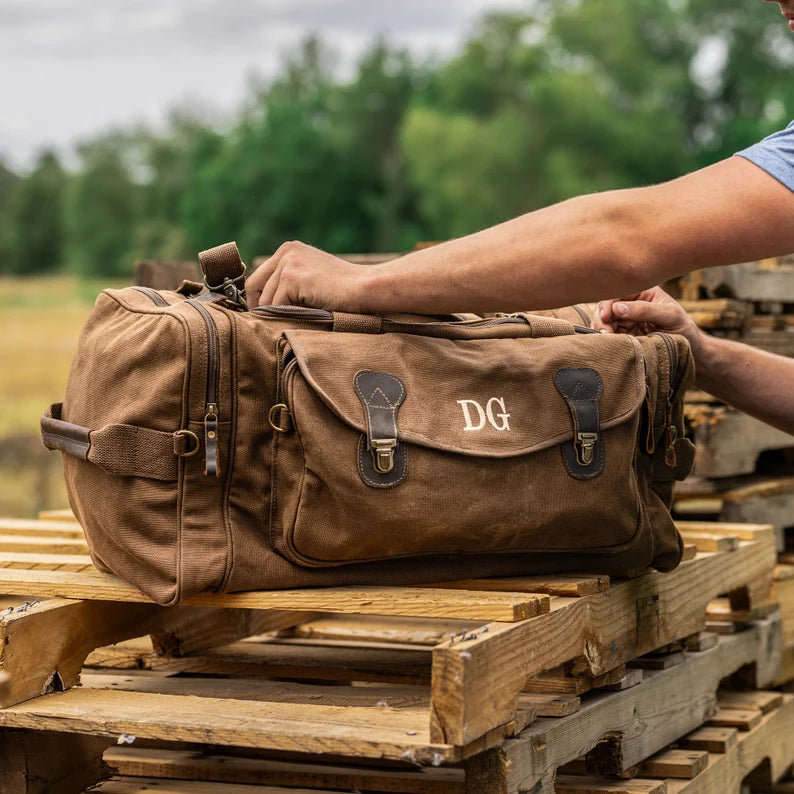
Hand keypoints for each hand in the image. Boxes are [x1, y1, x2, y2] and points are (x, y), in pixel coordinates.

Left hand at [246, 241, 370, 310]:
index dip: (257, 299)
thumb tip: (264, 305)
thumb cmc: (345, 290)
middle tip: (267, 326)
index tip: (263, 316)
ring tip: (294, 322)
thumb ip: (291, 282)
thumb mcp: (313, 277)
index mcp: (289, 249)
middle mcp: (285, 251)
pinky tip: (302, 318)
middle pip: (255, 287)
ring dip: (276, 315)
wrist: (365, 288)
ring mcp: (287, 263)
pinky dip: (285, 316)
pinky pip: (275, 306)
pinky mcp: (291, 277)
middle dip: (260, 308)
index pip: (258, 276)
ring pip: (265, 300)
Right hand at [593, 286, 703, 355]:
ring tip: (606, 340)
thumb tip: (616, 308)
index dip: (607, 304)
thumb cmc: (685, 329)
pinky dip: (604, 339)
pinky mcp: (624, 336)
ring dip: (601, 330)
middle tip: (604, 333)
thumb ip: (645, 310)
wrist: (691, 352)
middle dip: (601, 319)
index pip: (617, 293)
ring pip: (603, 322)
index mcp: (642, 292)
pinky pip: (608, 335)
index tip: (606, 317)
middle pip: (606, 307)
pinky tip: (608, 344)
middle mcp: (631, 304)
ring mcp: (626, 320)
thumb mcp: (670, 316)